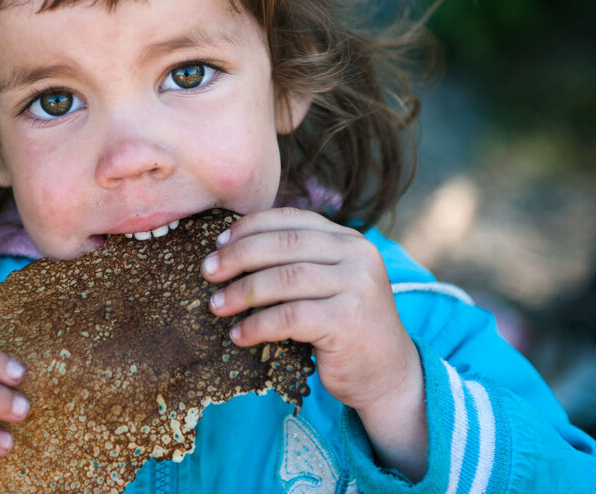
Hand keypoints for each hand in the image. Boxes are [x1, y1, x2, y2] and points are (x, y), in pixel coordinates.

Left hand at [201, 208, 427, 479]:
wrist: (388, 375)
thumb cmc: (346, 327)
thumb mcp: (329, 283)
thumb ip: (298, 261)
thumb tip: (232, 248)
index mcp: (348, 239)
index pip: (291, 219)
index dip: (249, 227)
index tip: (218, 242)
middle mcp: (357, 254)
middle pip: (283, 244)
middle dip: (238, 256)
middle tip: (207, 271)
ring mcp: (356, 286)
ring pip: (284, 279)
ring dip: (242, 292)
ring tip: (216, 306)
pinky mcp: (348, 321)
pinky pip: (290, 318)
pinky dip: (258, 325)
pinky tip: (240, 336)